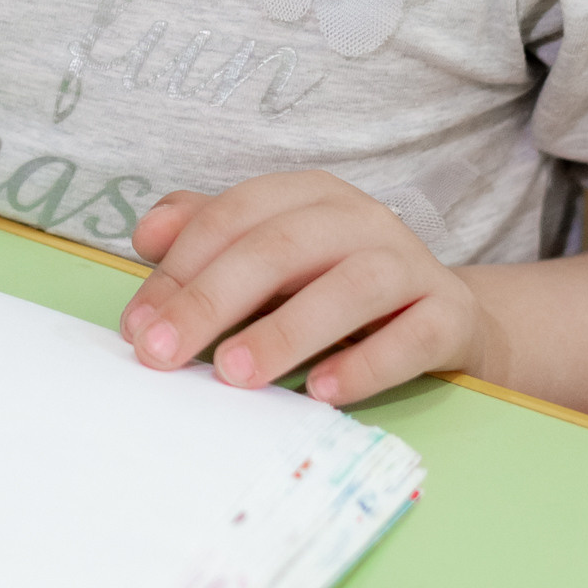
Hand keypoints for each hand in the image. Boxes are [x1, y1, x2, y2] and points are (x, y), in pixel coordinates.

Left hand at [121, 168, 491, 403]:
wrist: (445, 318)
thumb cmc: (335, 287)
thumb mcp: (272, 258)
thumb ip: (208, 238)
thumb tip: (147, 235)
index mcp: (309, 195)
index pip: (234, 218)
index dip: (180, 269)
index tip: (138, 325)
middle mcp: (361, 218)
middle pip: (279, 248)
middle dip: (211, 300)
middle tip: (162, 352)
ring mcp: (410, 264)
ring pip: (349, 288)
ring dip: (286, 330)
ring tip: (234, 373)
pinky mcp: (449, 315)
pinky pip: (412, 337)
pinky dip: (366, 364)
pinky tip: (323, 393)